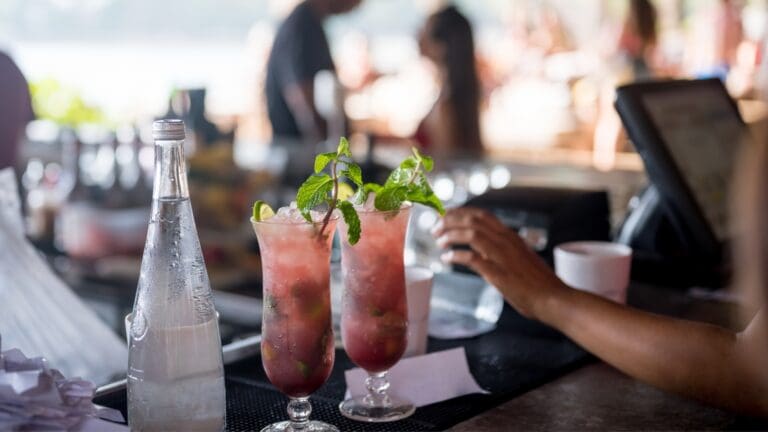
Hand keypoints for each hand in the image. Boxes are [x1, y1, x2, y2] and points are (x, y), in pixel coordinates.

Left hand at [432, 207, 566, 318]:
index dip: (461, 212)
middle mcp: (506, 241)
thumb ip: (503, 252)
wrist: (554, 300)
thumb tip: (482, 252)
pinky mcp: (498, 273)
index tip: (446, 214)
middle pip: (473, 220)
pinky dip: (456, 256)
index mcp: (511, 237)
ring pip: (471, 234)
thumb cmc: (540, 284)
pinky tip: (446, 259)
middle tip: (435, 227)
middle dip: (450, 220)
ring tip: (438, 241)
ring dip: (451, 235)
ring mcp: (502, 256)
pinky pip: (472, 258)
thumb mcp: (521, 259)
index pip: (482, 215)